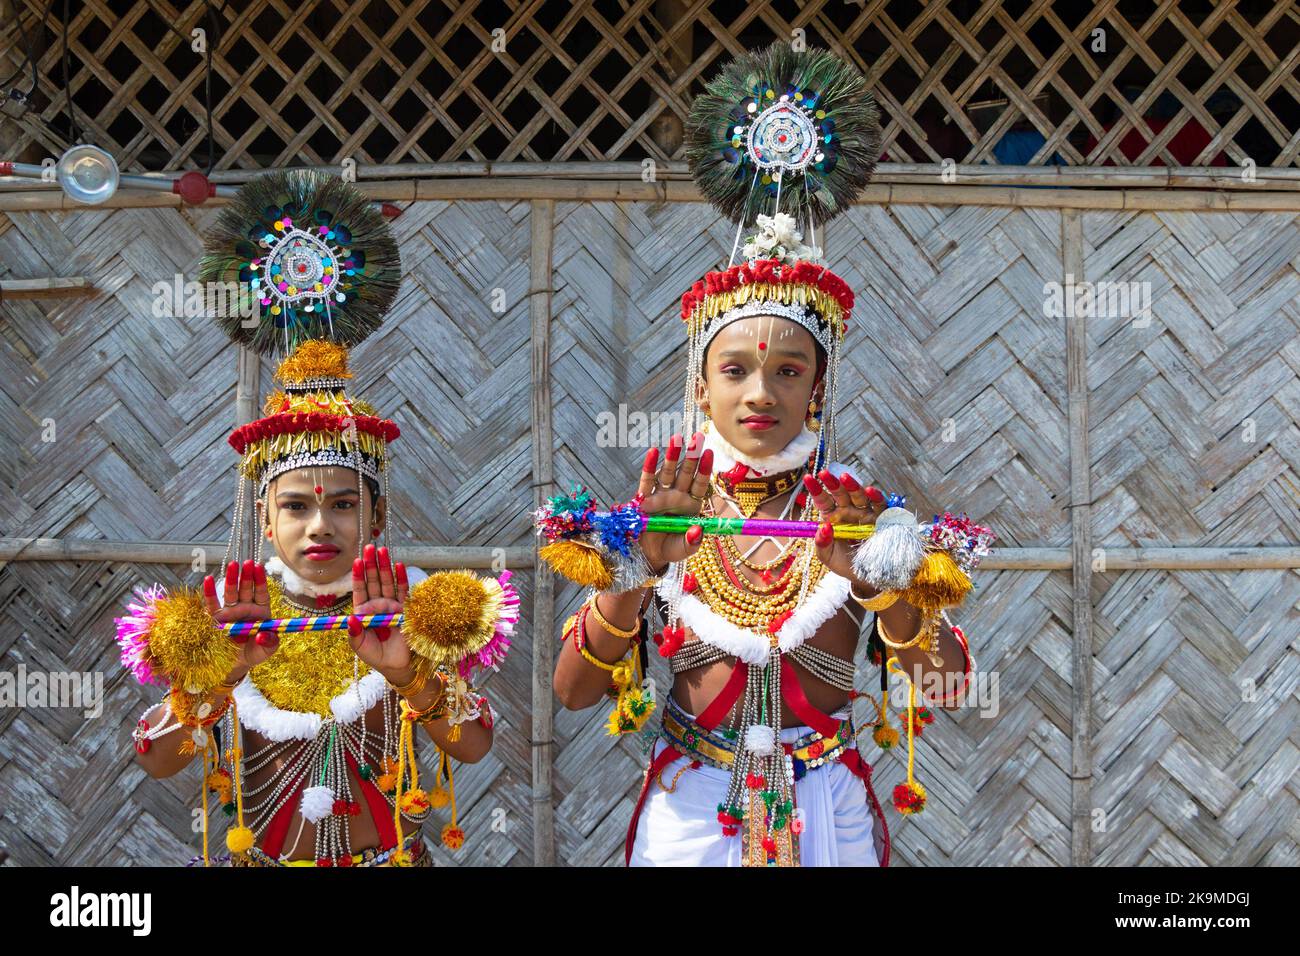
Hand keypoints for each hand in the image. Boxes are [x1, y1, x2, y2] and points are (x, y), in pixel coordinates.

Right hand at [202, 559, 275, 676]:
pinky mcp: (215, 619)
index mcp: (260, 612)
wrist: (236, 665)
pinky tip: (207, 579)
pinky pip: (212, 605)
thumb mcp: (266, 650)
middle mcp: (245, 609)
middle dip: (246, 575)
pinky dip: (209, 592)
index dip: (260, 580)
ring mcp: (230, 612)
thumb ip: (270, 642)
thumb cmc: (254, 653)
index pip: (262, 593)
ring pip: (230, 593)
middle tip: (247, 562)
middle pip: (246, 589)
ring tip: (232, 565)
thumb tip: (265, 635)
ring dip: (231, 579)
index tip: (260, 567)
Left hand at [346, 544, 412, 678]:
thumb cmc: (376, 656)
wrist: (397, 665)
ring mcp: (392, 606)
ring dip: (385, 567)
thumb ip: (354, 633)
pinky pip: (403, 592)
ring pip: (388, 583)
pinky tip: (399, 566)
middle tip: (370, 547)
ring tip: (383, 551)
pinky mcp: (406, 610)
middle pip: (373, 581)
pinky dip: (402, 579)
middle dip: (372, 564)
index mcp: (364, 612)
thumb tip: (350, 619)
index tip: (357, 561)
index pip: (360, 590)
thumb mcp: (360, 646)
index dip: (358, 575)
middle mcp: (378, 605)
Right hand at [634, 431, 713, 573]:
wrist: (648, 555)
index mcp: (691, 505)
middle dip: (692, 455)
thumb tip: (698, 531)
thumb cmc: (671, 549)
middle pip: (686, 473)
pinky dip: (649, 466)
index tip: (710, 453)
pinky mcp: (644, 499)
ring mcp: (660, 495)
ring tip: (677, 438)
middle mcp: (677, 496)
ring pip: (668, 472)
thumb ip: (693, 541)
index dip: (705, 469)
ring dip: (672, 455)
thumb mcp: (685, 548)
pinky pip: (647, 481)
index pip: (700, 484)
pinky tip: (653, 451)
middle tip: (698, 436)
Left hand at [803, 470, 886, 584]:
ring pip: (860, 496)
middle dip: (833, 483)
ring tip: (845, 478)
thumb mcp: (828, 557)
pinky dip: (876, 497)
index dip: (816, 490)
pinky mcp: (883, 519)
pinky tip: (870, 491)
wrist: (868, 578)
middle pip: (841, 494)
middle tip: (825, 474)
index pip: (823, 501)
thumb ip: (821, 544)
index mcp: (834, 518)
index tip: (807, 479)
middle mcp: (850, 512)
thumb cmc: (845, 564)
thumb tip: (823, 527)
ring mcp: (867, 514)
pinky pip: (881, 506)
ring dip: (853, 486)